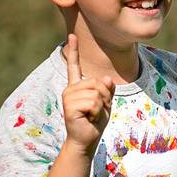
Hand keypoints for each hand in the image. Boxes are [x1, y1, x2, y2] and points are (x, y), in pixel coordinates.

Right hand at [61, 34, 114, 154]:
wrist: (86, 141)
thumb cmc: (95, 122)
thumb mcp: (105, 102)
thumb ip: (107, 89)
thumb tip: (104, 79)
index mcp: (77, 86)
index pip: (74, 65)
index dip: (73, 50)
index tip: (72, 36)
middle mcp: (71, 89)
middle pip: (97, 82)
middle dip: (104, 98)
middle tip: (96, 111)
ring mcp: (68, 96)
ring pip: (96, 93)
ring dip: (100, 107)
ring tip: (91, 115)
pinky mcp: (69, 106)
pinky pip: (93, 102)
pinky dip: (96, 112)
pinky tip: (88, 119)